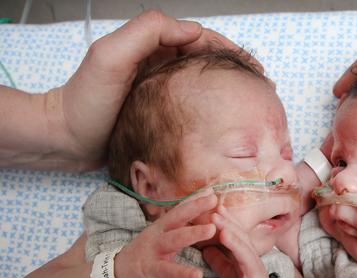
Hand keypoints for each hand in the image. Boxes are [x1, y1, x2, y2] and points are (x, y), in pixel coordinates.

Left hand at [54, 10, 260, 169]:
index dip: (231, 51)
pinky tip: (226, 120)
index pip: (200, 39)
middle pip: (207, 59)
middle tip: (263, 88)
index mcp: (152, 46)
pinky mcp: (158, 109)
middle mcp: (158, 62)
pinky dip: (213, 107)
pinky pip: (193, 103)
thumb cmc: (85, 102)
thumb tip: (194, 30)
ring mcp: (160, 86)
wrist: (64, 140)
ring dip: (229, 89)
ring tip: (253, 103)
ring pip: (203, 82)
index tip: (255, 71)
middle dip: (237, 70)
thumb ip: (147, 32)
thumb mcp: (111, 57)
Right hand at [113, 194, 217, 277]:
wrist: (118, 274)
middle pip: (177, 217)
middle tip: (215, 200)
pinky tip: (197, 275)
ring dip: (193, 233)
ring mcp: (152, 250)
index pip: (179, 209)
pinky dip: (183, 272)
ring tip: (212, 229)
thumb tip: (197, 214)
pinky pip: (168, 271)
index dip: (195, 199)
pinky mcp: (150, 269)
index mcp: (162, 226)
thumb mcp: (162, 237)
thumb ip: (178, 227)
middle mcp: (157, 234)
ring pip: (174, 239)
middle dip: (195, 207)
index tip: (212, 191)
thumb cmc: (146, 254)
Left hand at [203, 206, 278, 277]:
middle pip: (242, 240)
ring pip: (246, 259)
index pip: (237, 234)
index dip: (227, 219)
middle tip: (214, 213)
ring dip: (234, 245)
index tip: (214, 206)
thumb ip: (219, 259)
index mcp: (246, 255)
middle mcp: (253, 262)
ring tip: (222, 235)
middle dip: (229, 226)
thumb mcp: (230, 272)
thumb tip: (204, 246)